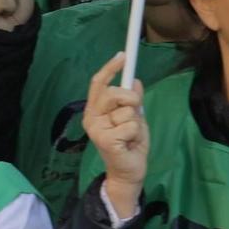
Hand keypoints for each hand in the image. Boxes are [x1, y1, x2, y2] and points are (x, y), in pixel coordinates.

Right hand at [83, 53, 149, 217]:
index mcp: (95, 110)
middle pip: (113, 93)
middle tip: (136, 109)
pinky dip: (136, 133)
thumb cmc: (130, 145)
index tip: (123, 56)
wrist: (128, 172)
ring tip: (131, 136)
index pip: (98, 83)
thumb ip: (133, 102)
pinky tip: (130, 144)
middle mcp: (91, 117)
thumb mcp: (135, 119)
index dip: (110, 68)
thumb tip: (135, 81)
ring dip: (136, 122)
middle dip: (130, 98)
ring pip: (126, 111)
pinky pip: (130, 125)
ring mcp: (96, 129)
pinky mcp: (105, 139)